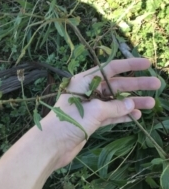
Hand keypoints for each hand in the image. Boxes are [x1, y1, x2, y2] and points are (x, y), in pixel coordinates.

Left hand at [41, 58, 160, 168]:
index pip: (109, 68)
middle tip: (156, 84)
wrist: (52, 144)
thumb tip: (131, 103)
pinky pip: (111, 115)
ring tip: (151, 103)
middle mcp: (88, 91)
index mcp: (84, 81)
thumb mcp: (94, 110)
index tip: (146, 64)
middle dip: (135, 84)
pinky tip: (136, 115)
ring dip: (132, 102)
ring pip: (115, 101)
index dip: (128, 65)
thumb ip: (114, 106)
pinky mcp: (92, 120)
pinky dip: (123, 115)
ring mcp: (91, 106)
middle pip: (115, 85)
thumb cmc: (70, 121)